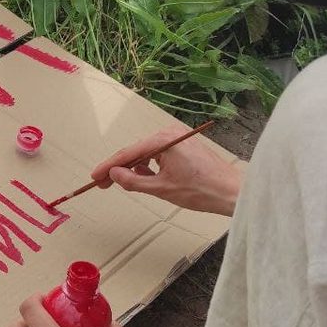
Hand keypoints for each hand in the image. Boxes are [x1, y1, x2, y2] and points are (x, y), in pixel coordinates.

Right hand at [90, 126, 241, 215]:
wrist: (232, 192)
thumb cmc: (202, 190)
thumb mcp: (162, 189)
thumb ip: (133, 181)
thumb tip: (114, 175)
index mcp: (164, 140)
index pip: (128, 153)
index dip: (108, 166)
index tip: (94, 176)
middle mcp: (169, 134)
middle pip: (136, 151)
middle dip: (118, 168)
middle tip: (101, 183)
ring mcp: (177, 138)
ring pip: (146, 153)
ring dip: (134, 168)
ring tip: (122, 183)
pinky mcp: (183, 146)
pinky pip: (158, 154)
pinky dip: (149, 166)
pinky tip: (144, 178)